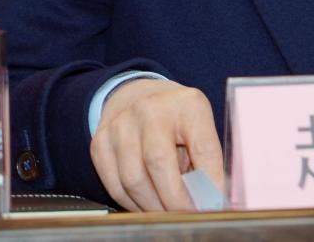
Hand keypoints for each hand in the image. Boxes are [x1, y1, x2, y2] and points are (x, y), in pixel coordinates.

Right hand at [89, 78, 224, 211]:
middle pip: (159, 164)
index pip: (203, 147)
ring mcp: (121, 126)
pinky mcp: (100, 144)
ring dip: (153, 207)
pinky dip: (133, 204)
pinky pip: (116, 187)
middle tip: (186, 215)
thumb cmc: (175, 119)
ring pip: (133, 181)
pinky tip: (147, 205)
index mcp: (187, 104)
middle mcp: (150, 109)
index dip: (211, 180)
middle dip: (175, 200)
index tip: (213, 203)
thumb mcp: (199, 127)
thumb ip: (206, 160)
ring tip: (167, 213)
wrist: (136, 97)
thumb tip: (210, 199)